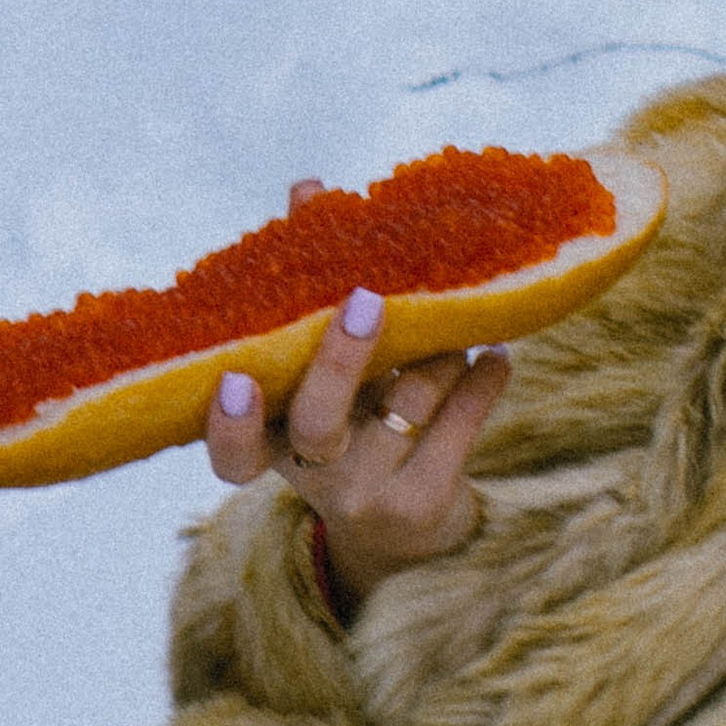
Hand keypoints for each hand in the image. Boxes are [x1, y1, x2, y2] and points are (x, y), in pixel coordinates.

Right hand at [203, 177, 509, 614]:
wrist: (411, 536)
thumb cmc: (357, 426)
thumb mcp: (325, 376)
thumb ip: (311, 290)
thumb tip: (308, 189)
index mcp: (275, 442)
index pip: (232, 454)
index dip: (229, 424)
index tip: (236, 379)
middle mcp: (316, 474)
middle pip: (318, 420)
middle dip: (343, 358)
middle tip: (368, 298)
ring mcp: (372, 492)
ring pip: (407, 403)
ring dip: (439, 349)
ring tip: (458, 322)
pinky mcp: (429, 500)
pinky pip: (462, 422)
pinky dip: (484, 377)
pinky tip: (496, 353)